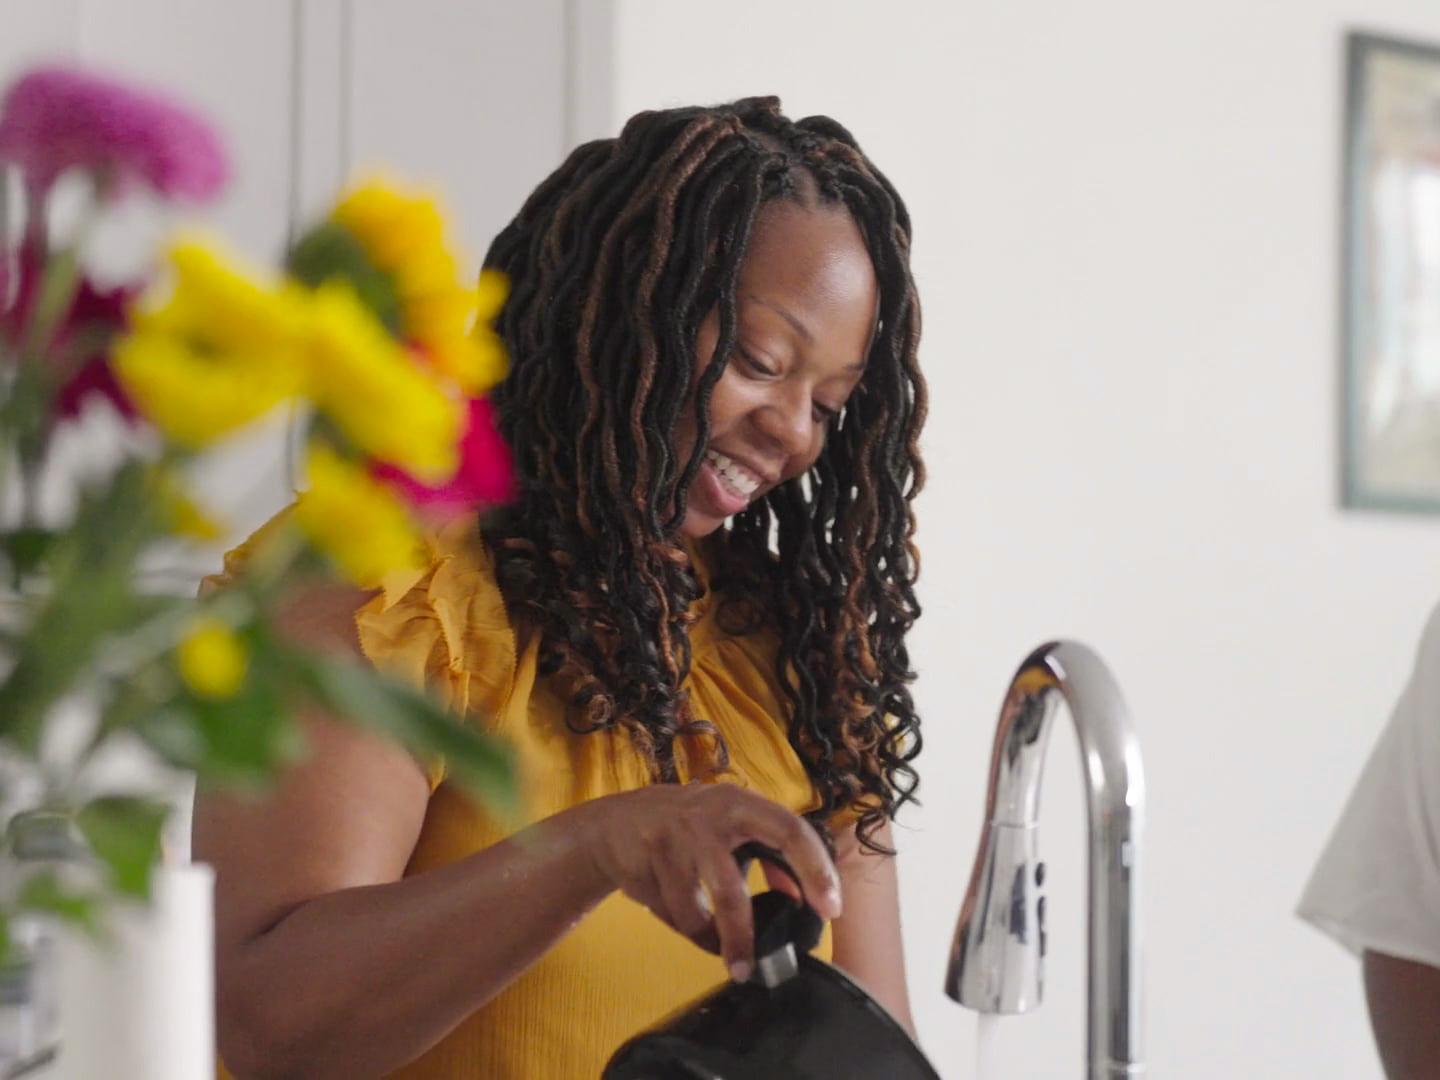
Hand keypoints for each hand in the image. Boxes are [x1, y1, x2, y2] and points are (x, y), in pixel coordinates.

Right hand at [576, 783, 841, 981]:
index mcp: (741, 804)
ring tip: (725, 953)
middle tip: (755, 967)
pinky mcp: (649, 859)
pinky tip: (688, 923)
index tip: (830, 909)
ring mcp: (674, 836)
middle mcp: (709, 814)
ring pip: (698, 911)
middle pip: (730, 887)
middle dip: (743, 931)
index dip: (815, 870)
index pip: (791, 829)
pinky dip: (687, 929)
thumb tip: (803, 896)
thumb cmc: (687, 829)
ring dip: (712, 940)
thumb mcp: (731, 830)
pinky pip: (673, 913)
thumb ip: (769, 857)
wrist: (615, 823)